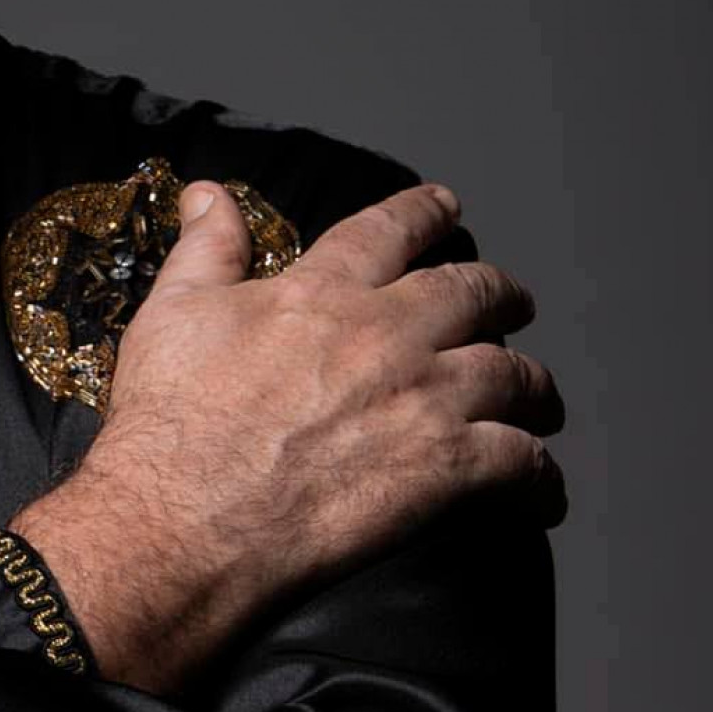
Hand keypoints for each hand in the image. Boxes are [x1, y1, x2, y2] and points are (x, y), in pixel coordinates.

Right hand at [11, 177, 566, 694]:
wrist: (184, 518)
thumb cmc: (170, 420)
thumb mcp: (174, 313)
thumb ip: (206, 248)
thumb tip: (206, 193)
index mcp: (324, 291)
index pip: (389, 230)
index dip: (424, 212)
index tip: (445, 206)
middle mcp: (387, 334)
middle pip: (473, 294)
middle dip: (501, 295)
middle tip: (513, 303)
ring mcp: (422, 401)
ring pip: (512, 375)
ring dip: (534, 386)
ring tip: (540, 398)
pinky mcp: (442, 470)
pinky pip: (521, 462)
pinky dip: (540, 474)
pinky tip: (542, 488)